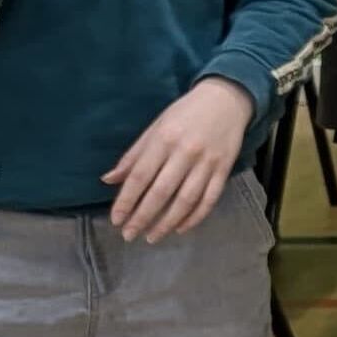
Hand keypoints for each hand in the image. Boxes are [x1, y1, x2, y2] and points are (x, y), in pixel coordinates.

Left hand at [104, 77, 253, 243]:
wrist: (227, 99)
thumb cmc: (185, 113)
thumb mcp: (155, 127)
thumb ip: (134, 156)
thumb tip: (109, 180)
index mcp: (164, 140)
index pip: (140, 177)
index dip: (126, 201)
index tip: (116, 220)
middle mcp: (185, 153)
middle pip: (161, 192)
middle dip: (143, 217)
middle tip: (129, 235)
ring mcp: (207, 163)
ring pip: (186, 200)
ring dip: (167, 222)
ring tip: (152, 237)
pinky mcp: (224, 170)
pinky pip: (209, 199)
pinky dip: (195, 217)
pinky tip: (181, 228)